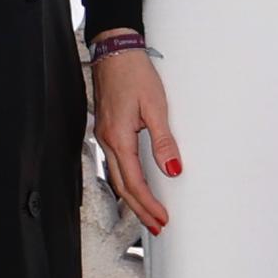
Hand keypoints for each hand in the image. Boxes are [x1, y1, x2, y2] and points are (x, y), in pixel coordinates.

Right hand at [90, 49, 178, 231]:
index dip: (149, 204)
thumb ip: (163, 141)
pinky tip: (134, 186)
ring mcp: (104, 136)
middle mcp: (107, 141)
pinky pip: (115, 164)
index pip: (134, 182)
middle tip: (156, 226)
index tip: (162, 218)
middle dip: (140, 209)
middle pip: (123, 186)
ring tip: (147, 213)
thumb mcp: (155, 106)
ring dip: (133, 198)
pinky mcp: (107, 130)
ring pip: (117, 177)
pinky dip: (126, 181)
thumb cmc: (134, 73)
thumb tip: (173, 169)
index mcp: (118, 138)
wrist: (116, 51)